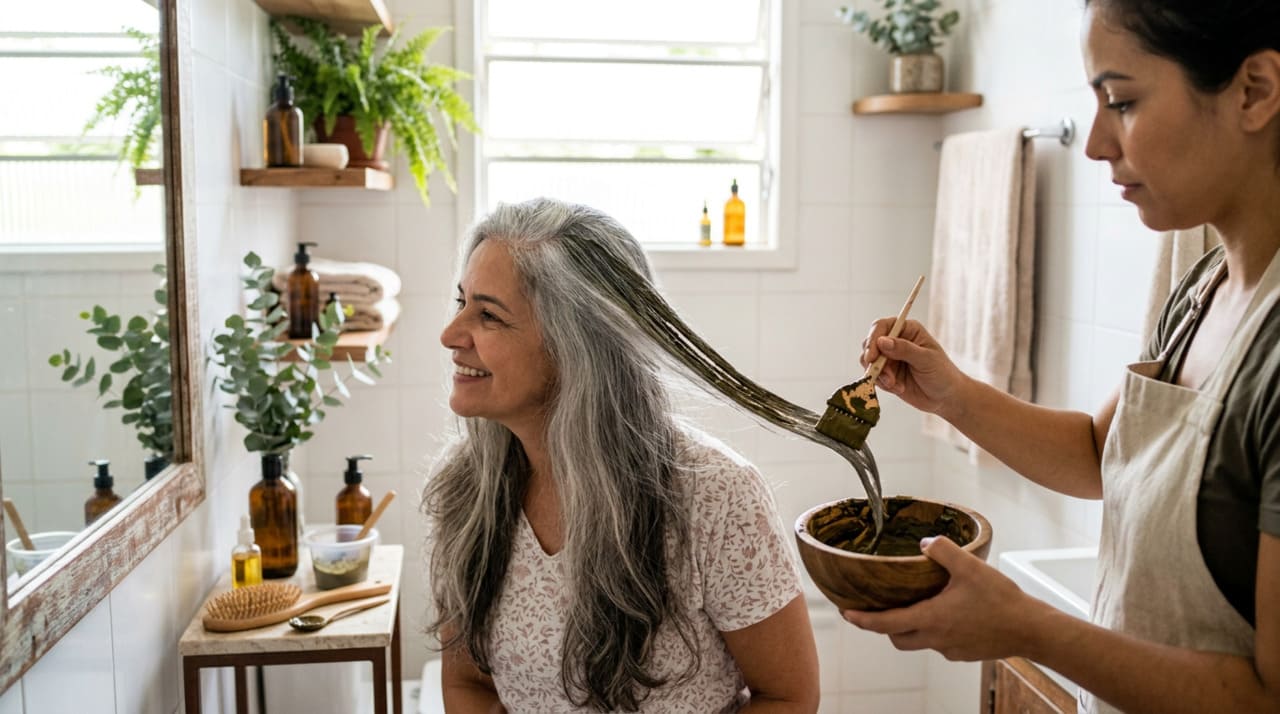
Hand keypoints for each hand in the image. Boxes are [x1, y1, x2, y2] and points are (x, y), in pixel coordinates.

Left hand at [840, 536, 1048, 661]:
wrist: (1032, 630)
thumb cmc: (1002, 601)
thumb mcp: (971, 567)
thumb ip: (944, 551)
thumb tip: (925, 542)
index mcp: (931, 618)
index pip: (885, 623)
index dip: (862, 619)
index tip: (845, 613)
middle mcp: (936, 638)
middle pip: (897, 637)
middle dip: (882, 625)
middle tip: (876, 608)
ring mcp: (950, 649)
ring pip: (918, 642)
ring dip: (909, 627)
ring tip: (913, 605)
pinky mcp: (964, 653)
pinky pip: (939, 643)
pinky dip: (933, 630)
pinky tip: (946, 612)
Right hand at [859, 318, 965, 416]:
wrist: (945, 398)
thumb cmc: (942, 374)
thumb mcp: (926, 360)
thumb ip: (904, 349)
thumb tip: (882, 341)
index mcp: (908, 330)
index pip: (882, 326)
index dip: (873, 339)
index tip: (872, 356)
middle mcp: (896, 341)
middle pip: (871, 343)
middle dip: (873, 360)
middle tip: (880, 374)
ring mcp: (889, 358)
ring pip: (869, 361)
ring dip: (878, 374)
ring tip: (894, 384)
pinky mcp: (886, 373)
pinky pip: (873, 376)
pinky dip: (882, 384)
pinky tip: (898, 388)